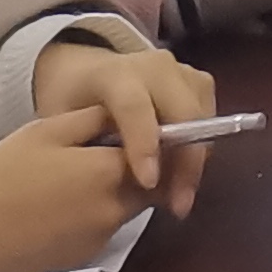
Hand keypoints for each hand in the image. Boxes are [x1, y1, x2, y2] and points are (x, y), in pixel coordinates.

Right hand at [0, 113, 153, 271]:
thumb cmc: (0, 175)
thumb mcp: (46, 131)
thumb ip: (97, 119)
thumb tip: (130, 116)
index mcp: (110, 171)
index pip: (161, 155)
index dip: (156, 145)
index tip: (140, 136)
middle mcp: (115, 208)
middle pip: (151, 186)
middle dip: (142, 171)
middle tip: (105, 158)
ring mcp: (101, 238)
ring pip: (129, 209)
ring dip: (119, 195)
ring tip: (76, 183)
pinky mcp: (85, 258)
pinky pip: (105, 231)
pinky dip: (96, 218)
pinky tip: (63, 209)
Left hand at [29, 39, 215, 210]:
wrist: (86, 71)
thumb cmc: (71, 102)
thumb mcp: (62, 123)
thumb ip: (88, 149)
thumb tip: (118, 189)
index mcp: (115, 75)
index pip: (135, 107)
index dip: (144, 145)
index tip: (148, 184)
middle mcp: (155, 67)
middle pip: (183, 113)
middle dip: (185, 161)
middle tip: (178, 204)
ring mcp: (182, 71)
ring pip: (203, 118)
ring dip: (195, 161)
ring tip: (180, 196)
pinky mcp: (199, 80)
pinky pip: (210, 117)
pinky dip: (200, 149)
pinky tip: (183, 172)